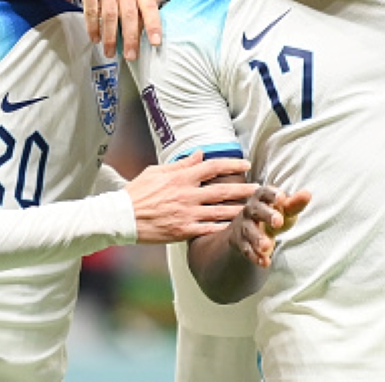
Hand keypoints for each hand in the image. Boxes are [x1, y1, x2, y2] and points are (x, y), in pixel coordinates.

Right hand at [45, 0, 161, 59]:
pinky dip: (94, 28)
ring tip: (109, 52)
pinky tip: (95, 38)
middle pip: (130, 13)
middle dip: (131, 38)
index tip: (156, 43)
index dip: (153, 25)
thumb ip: (128, 2)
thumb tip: (138, 33)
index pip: (149, 4)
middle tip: (130, 56)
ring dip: (110, 38)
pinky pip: (92, 12)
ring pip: (111, 15)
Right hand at [125, 151, 258, 243]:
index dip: (231, 164)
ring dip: (240, 209)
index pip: (212, 167)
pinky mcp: (184, 231)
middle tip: (261, 189)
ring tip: (254, 209)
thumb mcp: (157, 171)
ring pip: (220, 211)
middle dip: (244, 189)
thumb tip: (200, 154)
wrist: (123, 217)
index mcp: (181, 178)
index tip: (245, 163)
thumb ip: (181, 164)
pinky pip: (208, 229)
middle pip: (223, 190)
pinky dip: (223, 228)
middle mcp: (188, 195)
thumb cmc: (138, 192)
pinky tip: (236, 227)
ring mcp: (187, 214)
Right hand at [229, 185, 310, 267]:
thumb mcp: (285, 209)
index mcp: (262, 197)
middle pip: (256, 210)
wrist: (250, 229)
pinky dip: (255, 256)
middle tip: (278, 222)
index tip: (282, 198)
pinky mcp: (241, 242)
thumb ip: (295, 203)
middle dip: (266, 215)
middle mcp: (251, 210)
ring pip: (249, 231)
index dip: (272, 194)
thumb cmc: (272, 214)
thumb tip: (307, 194)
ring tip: (267, 247)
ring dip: (257, 239)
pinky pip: (246, 249)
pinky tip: (265, 262)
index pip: (265, 192)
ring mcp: (244, 226)